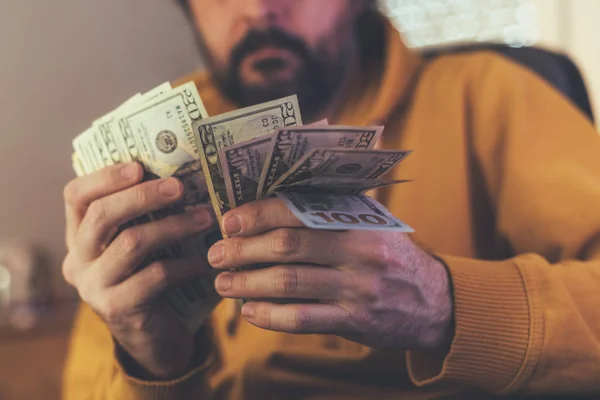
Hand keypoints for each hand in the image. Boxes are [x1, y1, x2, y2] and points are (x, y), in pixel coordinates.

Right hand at [62, 163, 213, 378]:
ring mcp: (93, 287)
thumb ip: (144, 217)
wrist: (155, 339)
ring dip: (173, 226)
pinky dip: (184, 264)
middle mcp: (77, 261)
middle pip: (102, 215)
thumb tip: (180, 174)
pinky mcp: (117, 309)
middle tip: (179, 187)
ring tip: (205, 218)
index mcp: (79, 237)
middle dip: (143, 196)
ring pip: (132, 243)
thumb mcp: (142, 246)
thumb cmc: (151, 280)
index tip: (139, 167)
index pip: (75, 197)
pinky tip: (205, 260)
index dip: (104, 177)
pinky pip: (154, 276)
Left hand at [208, 198, 453, 350]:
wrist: (434, 302)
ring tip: (223, 283)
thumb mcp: (375, 220)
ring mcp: (358, 289)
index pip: (299, 211)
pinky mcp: (355, 322)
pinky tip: (249, 311)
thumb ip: (339, 199)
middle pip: (288, 247)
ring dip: (248, 283)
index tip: (229, 221)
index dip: (258, 214)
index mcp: (360, 220)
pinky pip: (302, 320)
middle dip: (243, 249)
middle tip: (215, 253)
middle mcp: (360, 252)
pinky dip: (270, 315)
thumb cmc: (391, 254)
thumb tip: (288, 178)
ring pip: (290, 284)